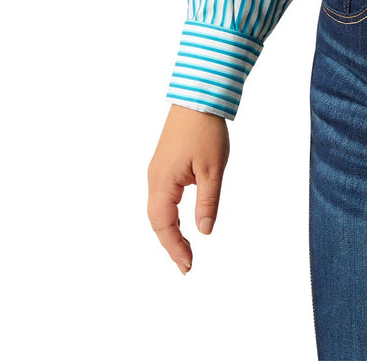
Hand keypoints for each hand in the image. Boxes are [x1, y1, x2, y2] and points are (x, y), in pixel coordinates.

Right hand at [147, 103, 230, 273]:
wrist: (198, 100)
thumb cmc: (205, 132)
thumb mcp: (212, 170)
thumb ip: (207, 202)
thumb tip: (204, 231)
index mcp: (162, 183)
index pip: (164, 226)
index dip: (175, 248)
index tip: (188, 266)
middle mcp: (154, 180)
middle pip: (157, 222)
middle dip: (171, 245)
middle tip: (186, 265)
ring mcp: (157, 173)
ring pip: (158, 211)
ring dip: (169, 232)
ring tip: (184, 251)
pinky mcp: (164, 166)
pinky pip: (163, 199)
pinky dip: (169, 216)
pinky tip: (180, 224)